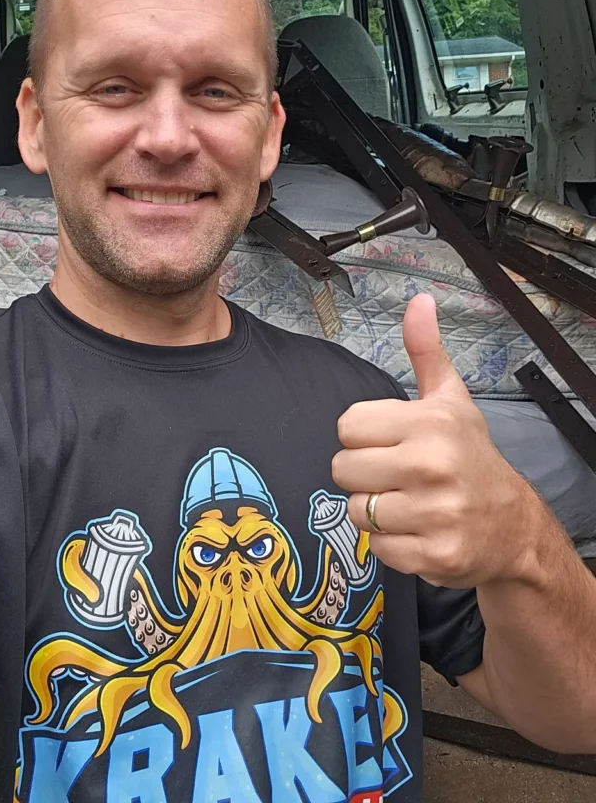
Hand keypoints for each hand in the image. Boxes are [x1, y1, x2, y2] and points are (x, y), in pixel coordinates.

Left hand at [332, 293, 543, 587]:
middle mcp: (431, 466)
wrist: (514, 525)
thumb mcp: (450, 399)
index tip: (390, 442)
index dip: (364, 436)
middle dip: (364, 474)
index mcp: (429, 423)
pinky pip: (378, 548)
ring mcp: (435, 514)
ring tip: (407, 503)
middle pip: (342, 469)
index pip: (346, 426)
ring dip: (374, 511)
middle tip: (396, 476)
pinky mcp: (435, 556)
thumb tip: (419, 300)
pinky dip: (392, 544)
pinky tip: (418, 531)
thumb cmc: (470, 455)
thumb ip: (425, 350)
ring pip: (356, 512)